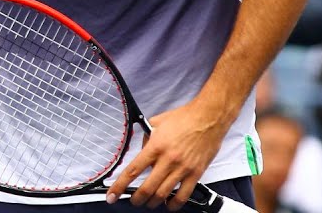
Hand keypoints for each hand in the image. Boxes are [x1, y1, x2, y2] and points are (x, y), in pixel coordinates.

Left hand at [106, 99, 232, 209]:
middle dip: (136, 199)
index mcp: (155, 146)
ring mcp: (182, 168)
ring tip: (149, 203)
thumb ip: (146, 137)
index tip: (112, 195)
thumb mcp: (157, 122)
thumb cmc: (184, 118)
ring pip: (163, 194)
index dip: (120, 186)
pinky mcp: (196, 173)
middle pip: (147, 188)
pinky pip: (183, 195)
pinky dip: (174, 204)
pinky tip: (169, 204)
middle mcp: (167, 160)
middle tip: (133, 201)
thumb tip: (142, 150)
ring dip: (153, 202)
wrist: (209, 117)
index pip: (133, 170)